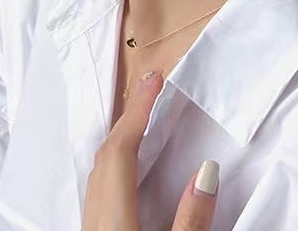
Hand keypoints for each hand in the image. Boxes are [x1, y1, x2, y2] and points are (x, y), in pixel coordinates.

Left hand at [82, 70, 218, 230]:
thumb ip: (191, 219)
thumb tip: (206, 174)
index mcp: (113, 218)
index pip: (121, 149)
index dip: (139, 110)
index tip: (154, 81)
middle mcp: (95, 219)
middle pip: (106, 154)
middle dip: (129, 117)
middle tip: (151, 89)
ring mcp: (92, 227)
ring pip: (99, 170)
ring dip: (120, 139)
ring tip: (141, 118)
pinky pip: (100, 186)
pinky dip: (115, 162)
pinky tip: (128, 168)